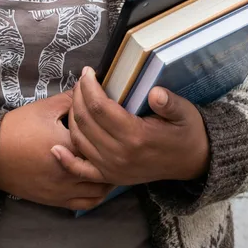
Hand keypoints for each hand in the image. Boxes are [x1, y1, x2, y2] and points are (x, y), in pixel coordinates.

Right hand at [0, 92, 112, 210]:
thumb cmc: (18, 127)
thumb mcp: (45, 107)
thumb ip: (71, 99)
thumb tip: (88, 89)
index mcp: (69, 146)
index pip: (100, 139)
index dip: (109, 130)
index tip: (116, 123)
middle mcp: (69, 172)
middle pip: (103, 166)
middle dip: (112, 155)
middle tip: (119, 142)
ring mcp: (63, 190)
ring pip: (98, 189)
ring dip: (108, 177)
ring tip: (112, 162)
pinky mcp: (56, 200)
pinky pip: (85, 203)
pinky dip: (96, 194)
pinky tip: (98, 181)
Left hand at [52, 67, 209, 186]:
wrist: (191, 162)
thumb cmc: (185, 132)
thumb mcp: (184, 112)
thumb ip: (169, 103)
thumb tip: (156, 93)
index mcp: (136, 136)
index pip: (100, 108)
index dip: (90, 86)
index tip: (88, 71)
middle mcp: (120, 155)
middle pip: (85, 120)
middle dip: (78, 95)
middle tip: (82, 79)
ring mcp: (113, 168)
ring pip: (80, 139)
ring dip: (72, 115)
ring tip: (77, 96)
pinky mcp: (110, 176)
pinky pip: (82, 170)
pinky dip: (66, 161)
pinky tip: (55, 148)